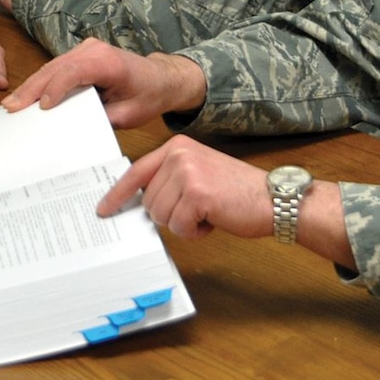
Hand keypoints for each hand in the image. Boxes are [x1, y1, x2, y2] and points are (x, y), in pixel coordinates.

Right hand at [2, 38, 205, 127]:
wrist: (162, 78)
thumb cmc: (149, 94)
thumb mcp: (128, 115)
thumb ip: (100, 119)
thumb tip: (71, 127)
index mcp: (109, 62)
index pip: (75, 71)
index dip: (56, 88)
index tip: (42, 107)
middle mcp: (95, 50)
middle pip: (56, 67)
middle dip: (32, 88)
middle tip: (12, 106)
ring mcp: (87, 48)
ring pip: (52, 65)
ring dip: (32, 84)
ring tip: (13, 103)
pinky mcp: (81, 53)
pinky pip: (57, 66)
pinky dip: (42, 80)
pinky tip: (27, 94)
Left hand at [98, 139, 354, 265]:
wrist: (276, 199)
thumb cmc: (238, 192)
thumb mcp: (199, 174)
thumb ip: (170, 181)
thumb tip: (139, 204)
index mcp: (177, 147)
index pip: (136, 172)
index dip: (118, 195)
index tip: (104, 210)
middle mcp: (179, 154)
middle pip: (148, 201)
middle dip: (170, 215)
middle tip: (199, 211)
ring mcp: (187, 172)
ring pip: (161, 216)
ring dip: (184, 224)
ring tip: (209, 212)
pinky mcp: (198, 193)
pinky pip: (180, 227)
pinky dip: (196, 232)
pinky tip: (215, 219)